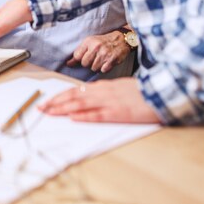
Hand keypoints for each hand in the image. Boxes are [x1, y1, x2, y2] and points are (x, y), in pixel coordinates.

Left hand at [38, 78, 159, 122]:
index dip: (60, 96)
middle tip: (40, 107)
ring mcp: (111, 102)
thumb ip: (106, 91)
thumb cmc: (145, 92)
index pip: (77, 90)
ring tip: (48, 112)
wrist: (163, 92)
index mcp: (105, 86)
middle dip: (55, 102)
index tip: (47, 101)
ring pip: (81, 104)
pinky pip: (98, 115)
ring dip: (62, 108)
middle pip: (74, 96)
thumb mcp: (122, 87)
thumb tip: (90, 94)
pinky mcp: (119, 113)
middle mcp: (104, 92)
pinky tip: (72, 118)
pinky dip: (83, 116)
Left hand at [67, 31, 130, 72]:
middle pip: (85, 64)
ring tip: (101, 60)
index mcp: (89, 41)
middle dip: (88, 63)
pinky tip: (106, 63)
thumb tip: (68, 64)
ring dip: (96, 66)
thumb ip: (79, 52)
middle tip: (94, 59)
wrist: (121, 39)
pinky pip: (103, 70)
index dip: (79, 60)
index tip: (82, 59)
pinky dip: (104, 69)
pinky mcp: (112, 60)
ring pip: (93, 68)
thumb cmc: (103, 42)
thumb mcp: (90, 42)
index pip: (77, 56)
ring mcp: (104, 54)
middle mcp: (96, 47)